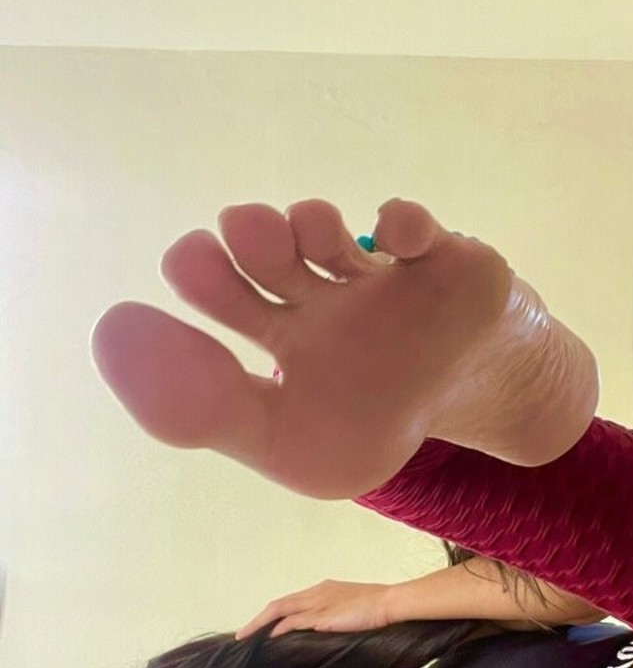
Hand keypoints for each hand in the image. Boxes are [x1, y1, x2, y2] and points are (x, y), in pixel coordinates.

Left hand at [91, 198, 598, 499]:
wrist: (485, 412)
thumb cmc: (382, 419)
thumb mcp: (286, 442)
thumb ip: (201, 408)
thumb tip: (111, 331)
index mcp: (281, 330)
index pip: (220, 287)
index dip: (199, 272)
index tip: (191, 267)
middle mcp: (320, 291)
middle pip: (262, 247)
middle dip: (242, 237)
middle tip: (232, 243)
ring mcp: (379, 273)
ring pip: (325, 230)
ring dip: (305, 226)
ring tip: (307, 241)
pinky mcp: (441, 261)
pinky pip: (415, 229)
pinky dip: (399, 225)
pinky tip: (390, 240)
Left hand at [236, 579, 393, 638]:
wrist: (390, 603)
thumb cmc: (378, 608)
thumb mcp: (352, 608)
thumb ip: (336, 616)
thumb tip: (325, 629)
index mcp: (323, 589)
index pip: (291, 601)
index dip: (274, 613)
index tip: (262, 625)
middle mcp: (316, 593)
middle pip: (279, 604)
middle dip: (259, 619)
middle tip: (243, 633)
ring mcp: (318, 603)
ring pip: (279, 610)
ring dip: (260, 623)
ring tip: (246, 636)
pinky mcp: (321, 616)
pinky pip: (293, 621)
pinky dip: (278, 628)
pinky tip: (269, 637)